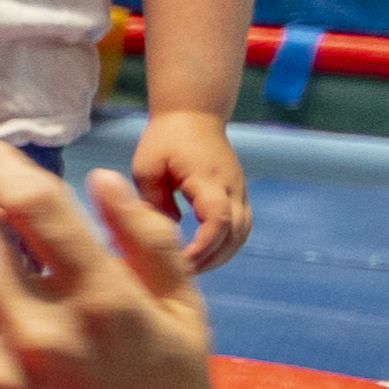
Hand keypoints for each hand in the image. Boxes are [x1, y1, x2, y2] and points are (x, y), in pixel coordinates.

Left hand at [125, 109, 254, 273]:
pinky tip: (202, 257)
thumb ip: (153, 201)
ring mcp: (239, 192)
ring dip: (220, 256)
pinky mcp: (238, 195)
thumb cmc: (166, 138)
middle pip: (235, 234)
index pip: (218, 219)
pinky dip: (224, 247)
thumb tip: (164, 232)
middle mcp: (231, 187)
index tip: (181, 262)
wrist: (194, 114)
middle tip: (179, 274)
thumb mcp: (147, 166)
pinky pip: (240, 228)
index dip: (203, 246)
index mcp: (208, 178)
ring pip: (241, 235)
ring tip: (190, 270)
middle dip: (210, 259)